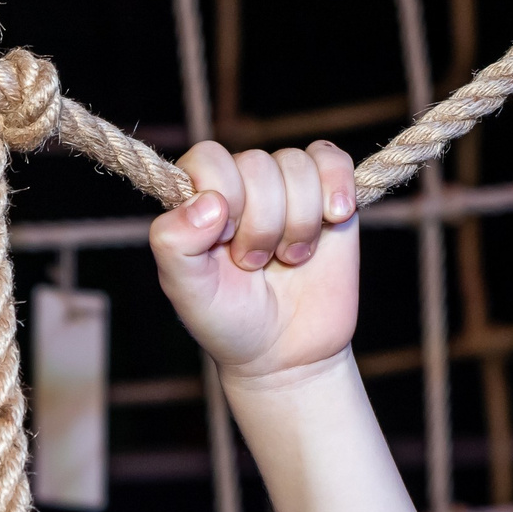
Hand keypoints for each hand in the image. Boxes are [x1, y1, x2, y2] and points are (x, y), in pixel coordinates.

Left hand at [149, 140, 358, 381]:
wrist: (286, 353)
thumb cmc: (227, 319)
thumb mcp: (186, 290)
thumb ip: (174, 242)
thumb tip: (208, 201)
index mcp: (198, 198)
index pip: (208, 158)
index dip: (224, 195)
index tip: (225, 240)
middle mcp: (241, 185)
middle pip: (257, 164)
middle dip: (262, 225)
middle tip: (255, 263)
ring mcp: (286, 188)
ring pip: (297, 165)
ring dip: (298, 222)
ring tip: (288, 257)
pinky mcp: (329, 195)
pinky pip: (333, 158)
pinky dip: (337, 185)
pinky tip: (335, 218)